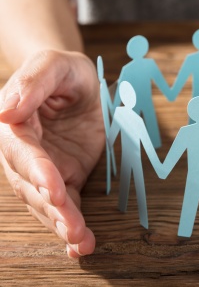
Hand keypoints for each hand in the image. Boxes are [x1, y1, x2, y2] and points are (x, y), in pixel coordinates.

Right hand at [0, 50, 103, 257]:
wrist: (77, 83)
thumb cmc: (63, 70)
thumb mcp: (53, 64)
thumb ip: (33, 83)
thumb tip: (5, 111)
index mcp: (15, 125)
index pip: (22, 153)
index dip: (37, 172)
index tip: (54, 189)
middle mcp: (25, 153)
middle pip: (32, 186)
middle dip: (52, 209)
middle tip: (72, 229)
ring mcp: (45, 169)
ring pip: (47, 202)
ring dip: (62, 224)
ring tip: (80, 243)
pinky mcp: (65, 177)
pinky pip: (65, 204)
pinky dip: (71, 224)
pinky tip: (79, 244)